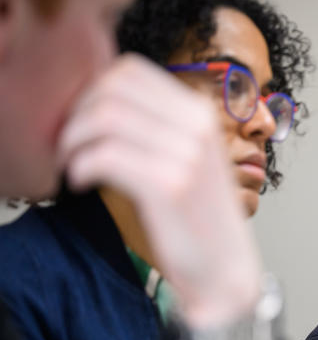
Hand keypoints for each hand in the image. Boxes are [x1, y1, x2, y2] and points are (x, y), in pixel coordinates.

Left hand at [57, 55, 261, 328]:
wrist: (225, 270)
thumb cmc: (198, 219)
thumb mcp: (188, 160)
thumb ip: (158, 127)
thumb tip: (99, 99)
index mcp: (202, 114)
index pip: (132, 70)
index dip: (92, 89)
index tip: (81, 121)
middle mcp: (199, 127)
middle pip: (114, 88)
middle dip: (77, 111)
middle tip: (69, 144)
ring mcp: (188, 155)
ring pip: (105, 118)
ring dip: (72, 140)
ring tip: (71, 164)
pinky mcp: (171, 185)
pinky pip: (105, 155)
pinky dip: (80, 166)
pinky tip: (81, 183)